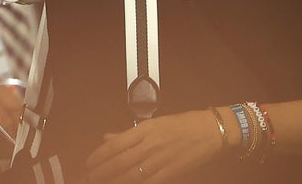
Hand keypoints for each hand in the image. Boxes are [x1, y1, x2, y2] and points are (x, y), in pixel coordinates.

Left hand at [86, 111, 223, 182]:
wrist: (211, 130)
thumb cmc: (184, 124)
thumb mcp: (154, 123)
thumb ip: (129, 133)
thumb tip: (108, 137)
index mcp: (145, 129)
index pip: (115, 144)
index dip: (99, 155)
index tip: (89, 163)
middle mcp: (151, 144)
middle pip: (120, 162)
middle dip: (102, 172)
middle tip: (90, 178)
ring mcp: (161, 159)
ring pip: (131, 175)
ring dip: (114, 181)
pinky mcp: (171, 171)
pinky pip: (149, 182)